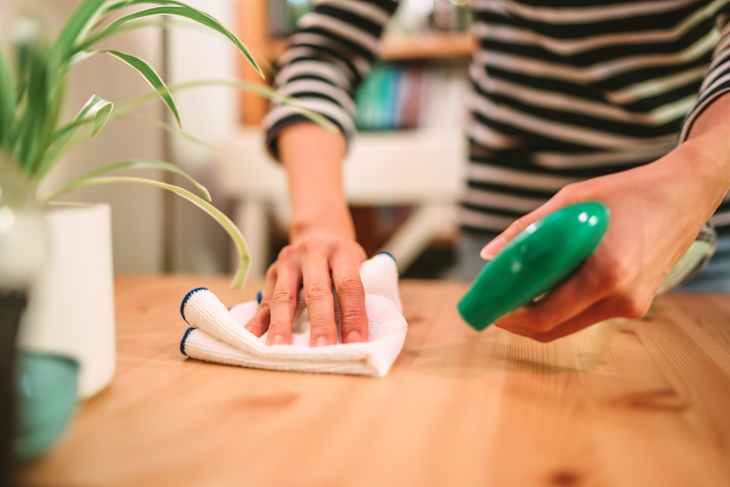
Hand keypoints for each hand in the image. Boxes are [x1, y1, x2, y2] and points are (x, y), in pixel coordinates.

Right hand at [245, 233, 367, 345]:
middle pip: (316, 292)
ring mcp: (288, 262)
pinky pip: (264, 300)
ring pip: (285, 297)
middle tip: (322, 350)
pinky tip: (252, 338)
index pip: (349, 286)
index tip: (356, 343)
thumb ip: (358, 292)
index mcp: (341, 251)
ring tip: (280, 351)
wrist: (319, 231)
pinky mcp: (271, 273)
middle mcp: (312, 253)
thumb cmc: (343, 259)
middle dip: (320, 324)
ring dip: (283, 326)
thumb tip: (360, 336)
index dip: (353, 316)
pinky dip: (257, 321)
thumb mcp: (359, 263)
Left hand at [480, 142, 726, 341]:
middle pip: (554, 328)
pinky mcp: (636, 304)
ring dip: (540, 312)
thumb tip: (490, 255)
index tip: (488, 307)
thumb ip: (527, 231)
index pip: (545, 315)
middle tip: (496, 303)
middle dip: (519, 320)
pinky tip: (548, 284)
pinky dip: (563, 304)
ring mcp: (632, 306)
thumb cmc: (626, 192)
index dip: (510, 317)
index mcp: (605, 273)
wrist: (684, 194)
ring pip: (570, 324)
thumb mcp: (570, 202)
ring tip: (516, 290)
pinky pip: (588, 313)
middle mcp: (621, 298)